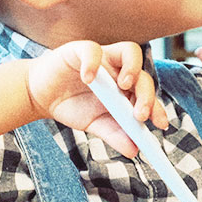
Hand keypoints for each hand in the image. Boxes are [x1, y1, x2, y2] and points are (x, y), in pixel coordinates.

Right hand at [25, 40, 168, 156]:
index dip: (157, 107)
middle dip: (146, 96)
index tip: (161, 125)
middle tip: (140, 115)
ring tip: (123, 86)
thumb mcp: (95, 124)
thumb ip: (115, 134)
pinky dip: (92, 63)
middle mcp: (119, 70)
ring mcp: (103, 58)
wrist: (40, 95)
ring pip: (130, 51)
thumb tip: (134, 151)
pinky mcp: (81, 50)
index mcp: (126, 88)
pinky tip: (87, 79)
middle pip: (143, 75)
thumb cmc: (72, 106)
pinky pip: (93, 50)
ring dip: (132, 69)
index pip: (148, 94)